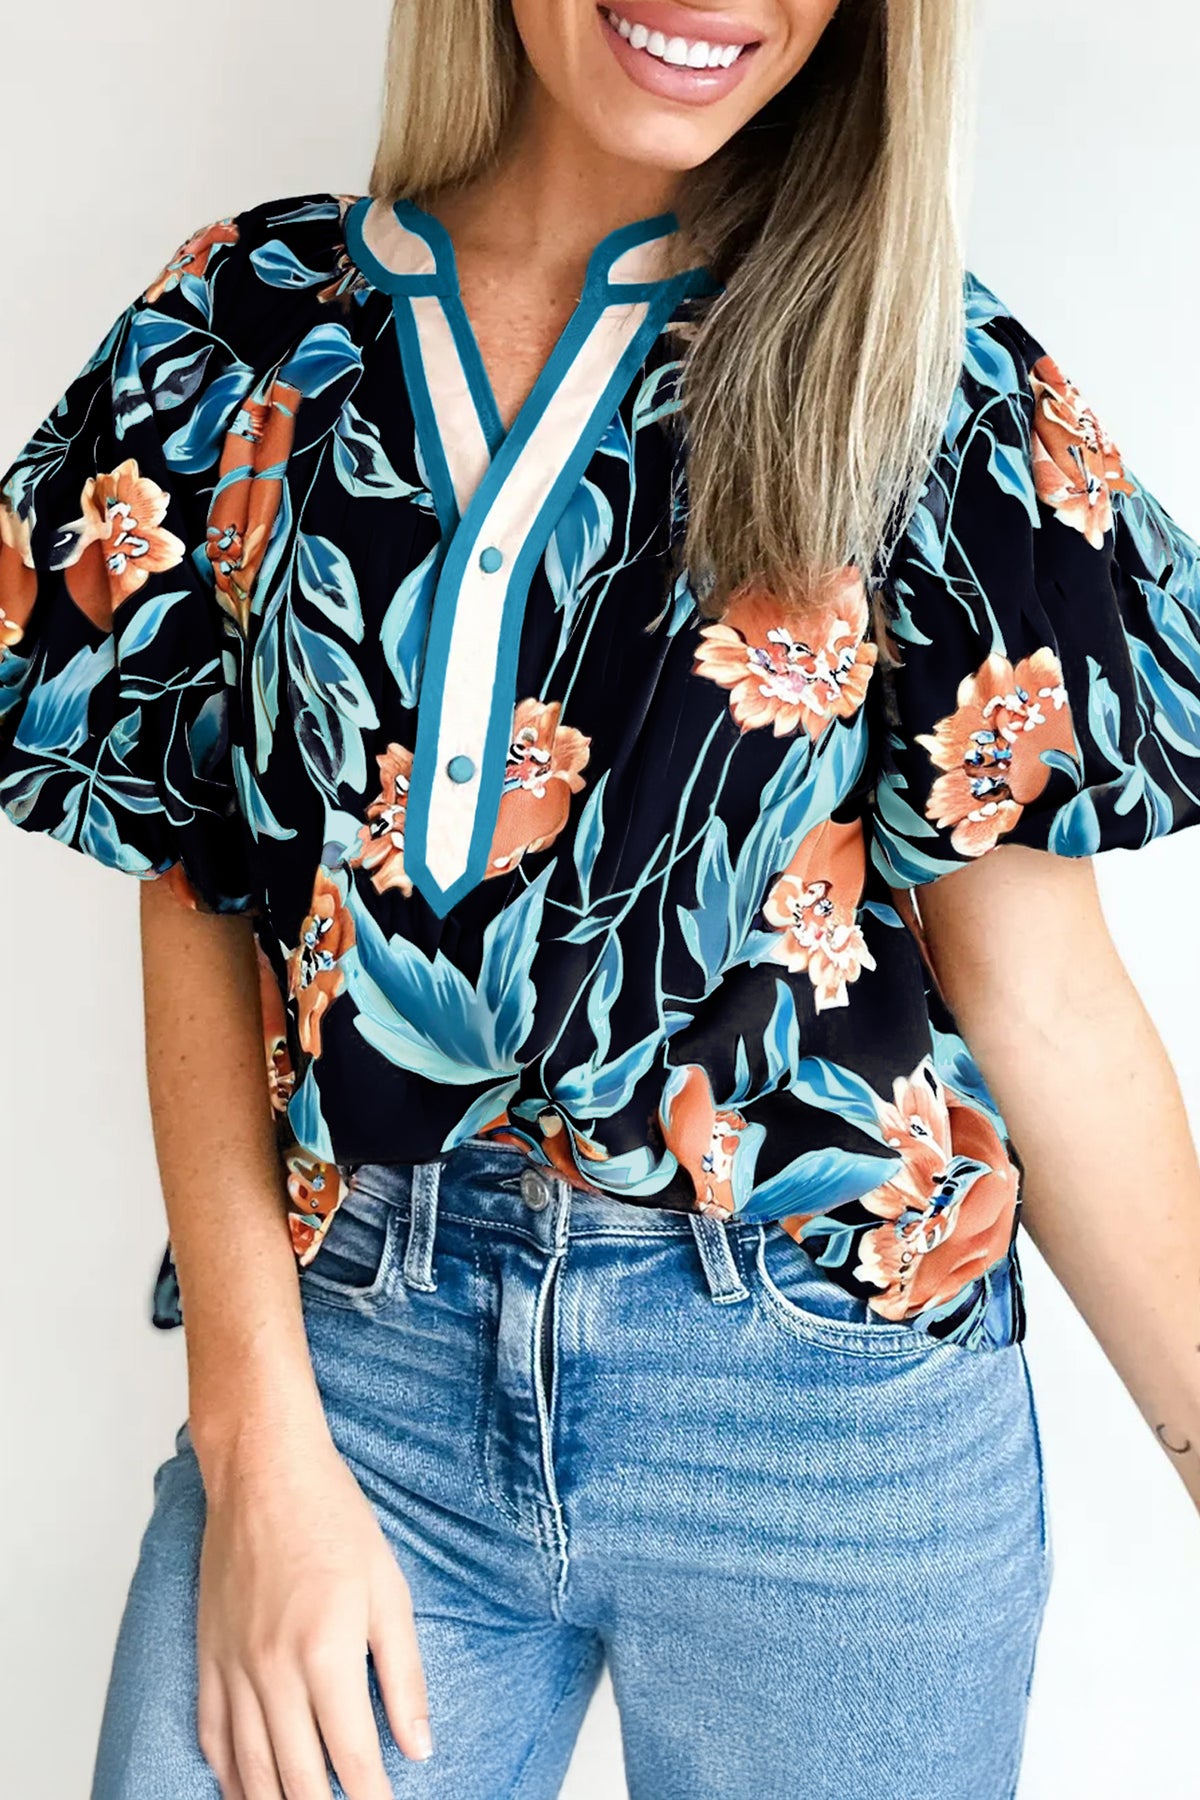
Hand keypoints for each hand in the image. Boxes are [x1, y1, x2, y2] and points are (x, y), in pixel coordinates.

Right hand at [195, 1427, 431, 1798]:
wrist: (265, 1472)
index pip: (352, 1759)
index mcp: (326, 1654)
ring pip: (250, 1768)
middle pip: (297, 1778)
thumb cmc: (333, 1519)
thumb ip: (404, 1675)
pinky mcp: (207, 1653)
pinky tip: (245, 1788)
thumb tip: (419, 1746)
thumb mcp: (389, 1591)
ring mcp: (233, 1666)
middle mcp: (273, 1671)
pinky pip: (211, 1732)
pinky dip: (228, 1772)